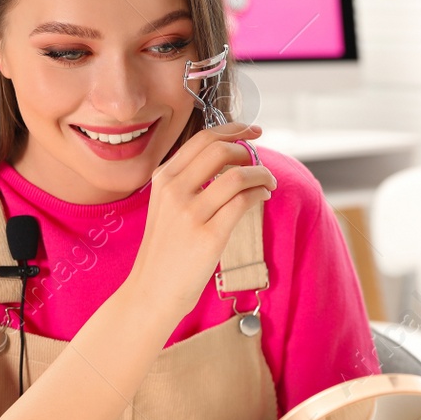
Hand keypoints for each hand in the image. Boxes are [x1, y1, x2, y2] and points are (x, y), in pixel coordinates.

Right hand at [128, 121, 276, 327]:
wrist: (152, 290)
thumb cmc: (166, 250)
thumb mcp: (165, 206)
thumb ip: (188, 181)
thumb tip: (228, 159)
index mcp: (163, 179)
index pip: (202, 139)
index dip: (233, 129)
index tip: (252, 131)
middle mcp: (174, 191)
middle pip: (220, 150)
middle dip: (248, 148)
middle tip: (261, 158)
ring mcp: (190, 214)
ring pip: (236, 176)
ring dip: (261, 173)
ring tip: (268, 182)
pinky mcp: (208, 236)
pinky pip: (242, 202)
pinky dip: (259, 193)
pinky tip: (263, 196)